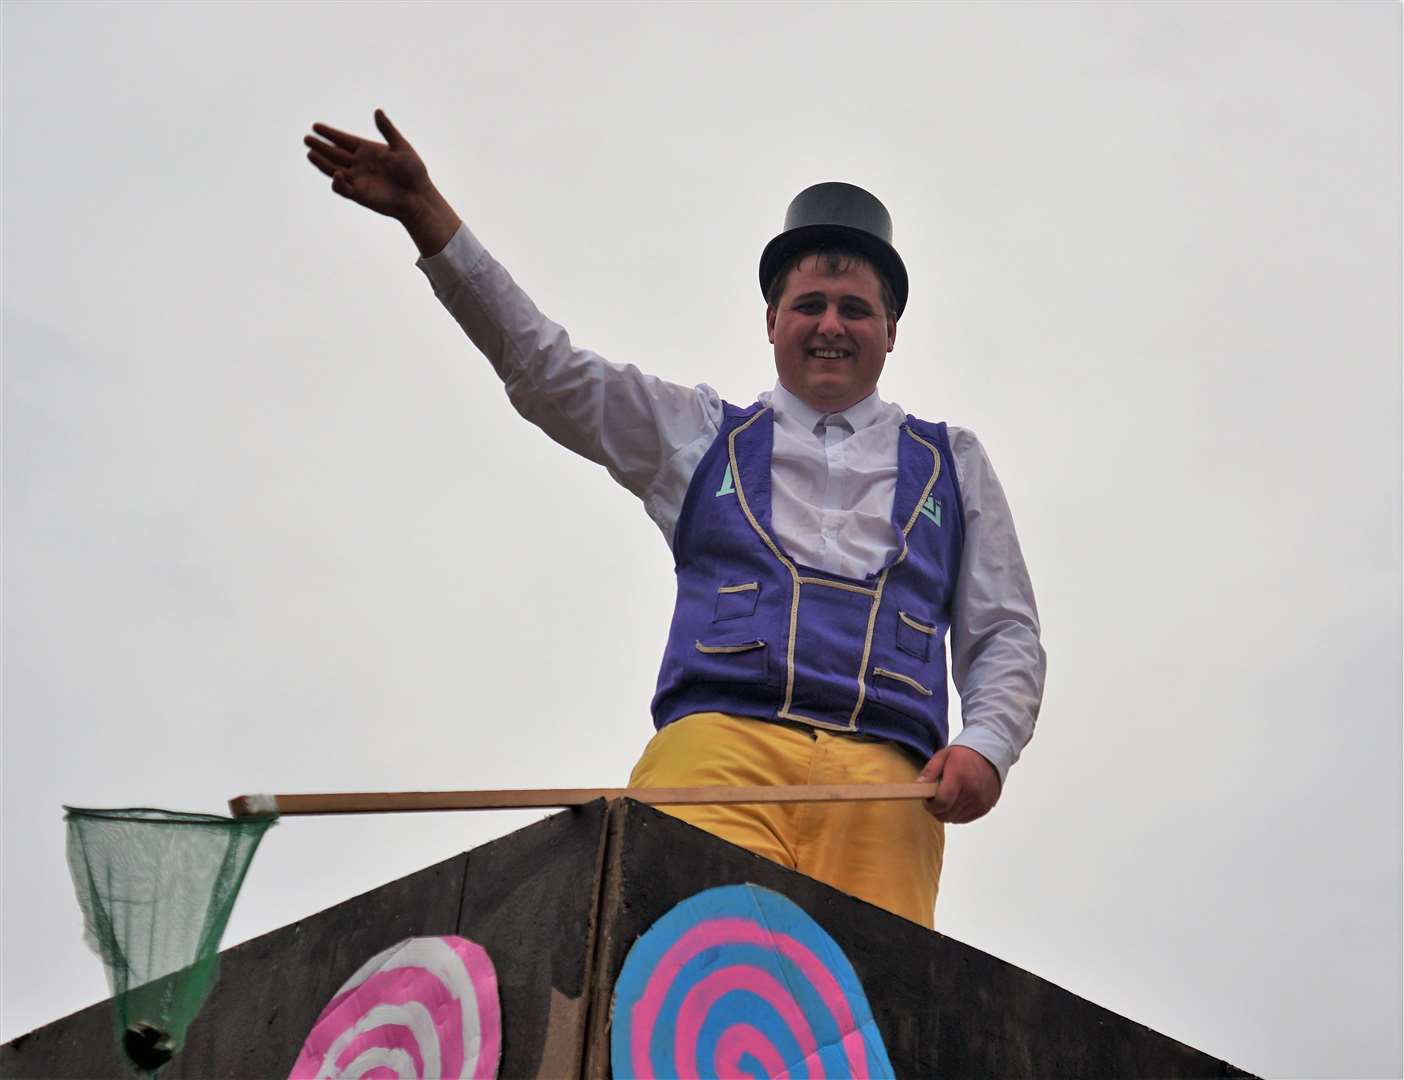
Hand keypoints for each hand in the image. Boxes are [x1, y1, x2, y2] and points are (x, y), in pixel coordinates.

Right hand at [304, 110, 459, 256]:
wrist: (418, 196)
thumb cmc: (413, 172)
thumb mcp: (401, 147)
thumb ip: (387, 130)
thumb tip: (377, 111)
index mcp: (367, 150)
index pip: (344, 140)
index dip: (330, 134)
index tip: (316, 126)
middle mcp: (359, 164)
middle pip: (335, 153)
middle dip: (320, 146)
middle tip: (307, 138)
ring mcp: (358, 179)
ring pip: (333, 169)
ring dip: (321, 162)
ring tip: (309, 153)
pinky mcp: (359, 194)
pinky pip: (343, 188)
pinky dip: (338, 182)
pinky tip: (337, 173)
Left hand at [919, 745, 1000, 823]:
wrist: (990, 756)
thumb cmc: (964, 755)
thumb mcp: (943, 756)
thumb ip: (929, 772)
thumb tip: (918, 787)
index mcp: (959, 778)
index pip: (942, 802)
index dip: (930, 805)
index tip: (927, 799)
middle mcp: (971, 792)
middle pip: (946, 814)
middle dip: (935, 809)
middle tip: (935, 797)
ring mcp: (979, 802)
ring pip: (953, 819)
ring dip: (946, 812)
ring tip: (947, 797)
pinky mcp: (984, 808)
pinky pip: (963, 819)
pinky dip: (956, 814)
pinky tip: (957, 801)